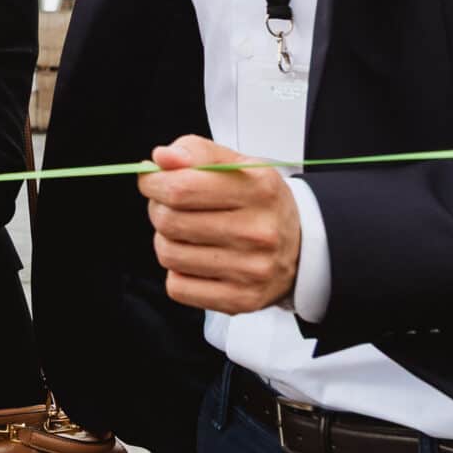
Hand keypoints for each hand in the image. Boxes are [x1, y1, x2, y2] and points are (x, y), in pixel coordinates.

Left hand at [139, 135, 299, 312]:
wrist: (301, 248)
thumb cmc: (259, 202)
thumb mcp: (238, 164)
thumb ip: (196, 152)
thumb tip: (162, 158)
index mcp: (258, 189)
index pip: (181, 187)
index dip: (154, 182)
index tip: (152, 181)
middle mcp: (258, 231)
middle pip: (170, 221)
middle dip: (159, 210)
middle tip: (171, 208)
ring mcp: (251, 270)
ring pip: (168, 255)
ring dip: (166, 241)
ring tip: (187, 234)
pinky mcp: (240, 300)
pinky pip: (177, 287)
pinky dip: (178, 273)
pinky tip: (197, 261)